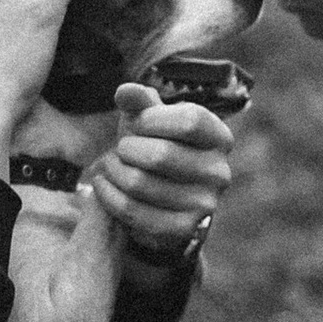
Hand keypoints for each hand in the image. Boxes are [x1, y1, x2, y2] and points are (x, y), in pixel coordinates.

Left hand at [90, 85, 236, 267]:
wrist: (161, 195)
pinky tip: (102, 184)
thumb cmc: (155, 144)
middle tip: (121, 147)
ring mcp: (204, 204)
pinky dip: (108, 195)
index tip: (137, 122)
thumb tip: (125, 92)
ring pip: (140, 184)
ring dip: (114, 170)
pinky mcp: (182, 229)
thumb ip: (139, 102)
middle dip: (128, 147)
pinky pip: (133, 211)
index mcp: (220, 138)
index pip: (190, 121)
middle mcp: (220, 172)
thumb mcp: (150, 120)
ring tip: (109, 164)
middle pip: (161, 155)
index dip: (154, 119)